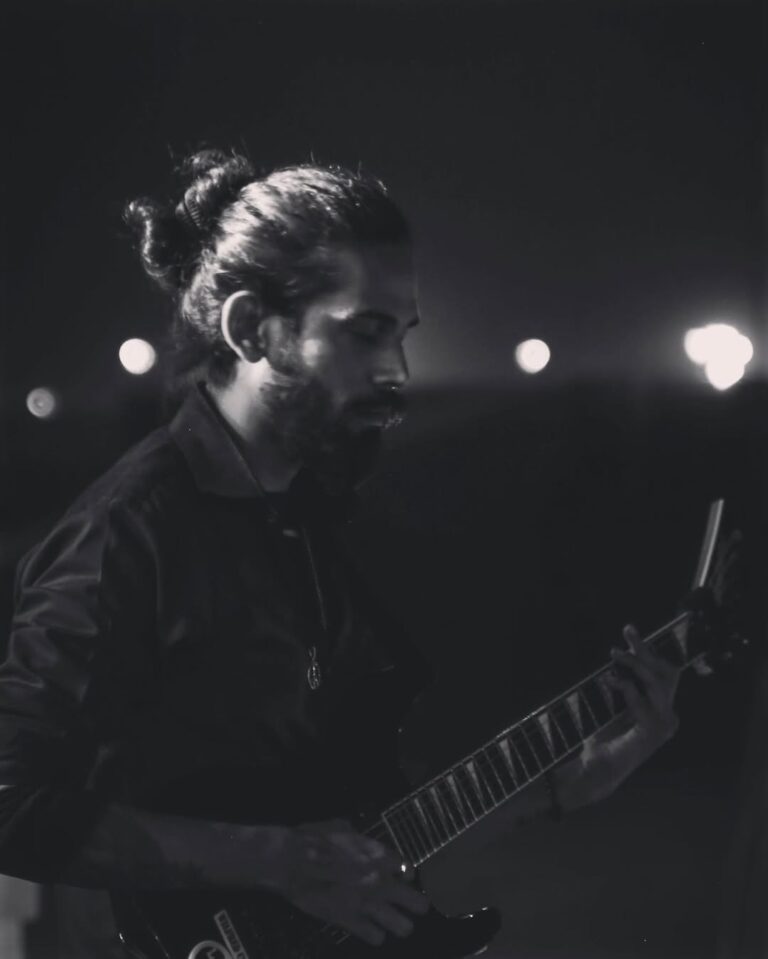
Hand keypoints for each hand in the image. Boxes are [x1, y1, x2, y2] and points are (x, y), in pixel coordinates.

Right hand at [283, 819, 428, 946]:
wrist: (291, 861)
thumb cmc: (314, 838)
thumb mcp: (341, 827)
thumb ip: (358, 837)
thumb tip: (359, 838)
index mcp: (380, 855)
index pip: (410, 871)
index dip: (406, 875)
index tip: (402, 877)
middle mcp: (381, 882)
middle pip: (417, 904)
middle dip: (416, 905)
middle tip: (412, 905)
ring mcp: (367, 904)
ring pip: (403, 927)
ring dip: (400, 924)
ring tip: (396, 923)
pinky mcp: (350, 921)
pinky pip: (375, 937)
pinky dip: (375, 934)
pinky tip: (371, 929)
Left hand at [567, 624, 680, 804]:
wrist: (596, 768)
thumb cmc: (603, 737)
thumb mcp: (614, 704)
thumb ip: (622, 684)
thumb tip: (618, 655)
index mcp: (660, 708)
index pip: (664, 672)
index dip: (649, 651)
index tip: (630, 631)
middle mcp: (667, 715)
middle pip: (665, 673)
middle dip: (646, 650)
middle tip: (628, 631)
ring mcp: (662, 726)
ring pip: (656, 683)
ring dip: (635, 664)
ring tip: (614, 652)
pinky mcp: (651, 735)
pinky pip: (642, 703)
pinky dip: (627, 688)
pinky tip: (611, 680)